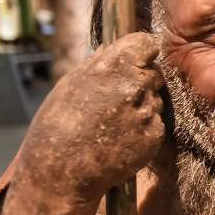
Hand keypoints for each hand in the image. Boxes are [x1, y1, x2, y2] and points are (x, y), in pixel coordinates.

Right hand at [21, 32, 164, 200]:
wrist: (61, 171)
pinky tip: (121, 138)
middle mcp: (135, 86)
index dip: (143, 51)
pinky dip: (144, 128)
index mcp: (112, 67)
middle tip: (118, 99)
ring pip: (155, 100)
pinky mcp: (155, 135)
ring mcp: (147, 111)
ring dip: (142, 107)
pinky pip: (156, 123)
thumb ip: (99, 64)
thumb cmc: (59, 125)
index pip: (146, 43)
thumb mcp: (71, 84)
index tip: (139, 59)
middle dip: (141, 82)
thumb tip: (115, 48)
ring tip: (113, 123)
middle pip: (154, 73)